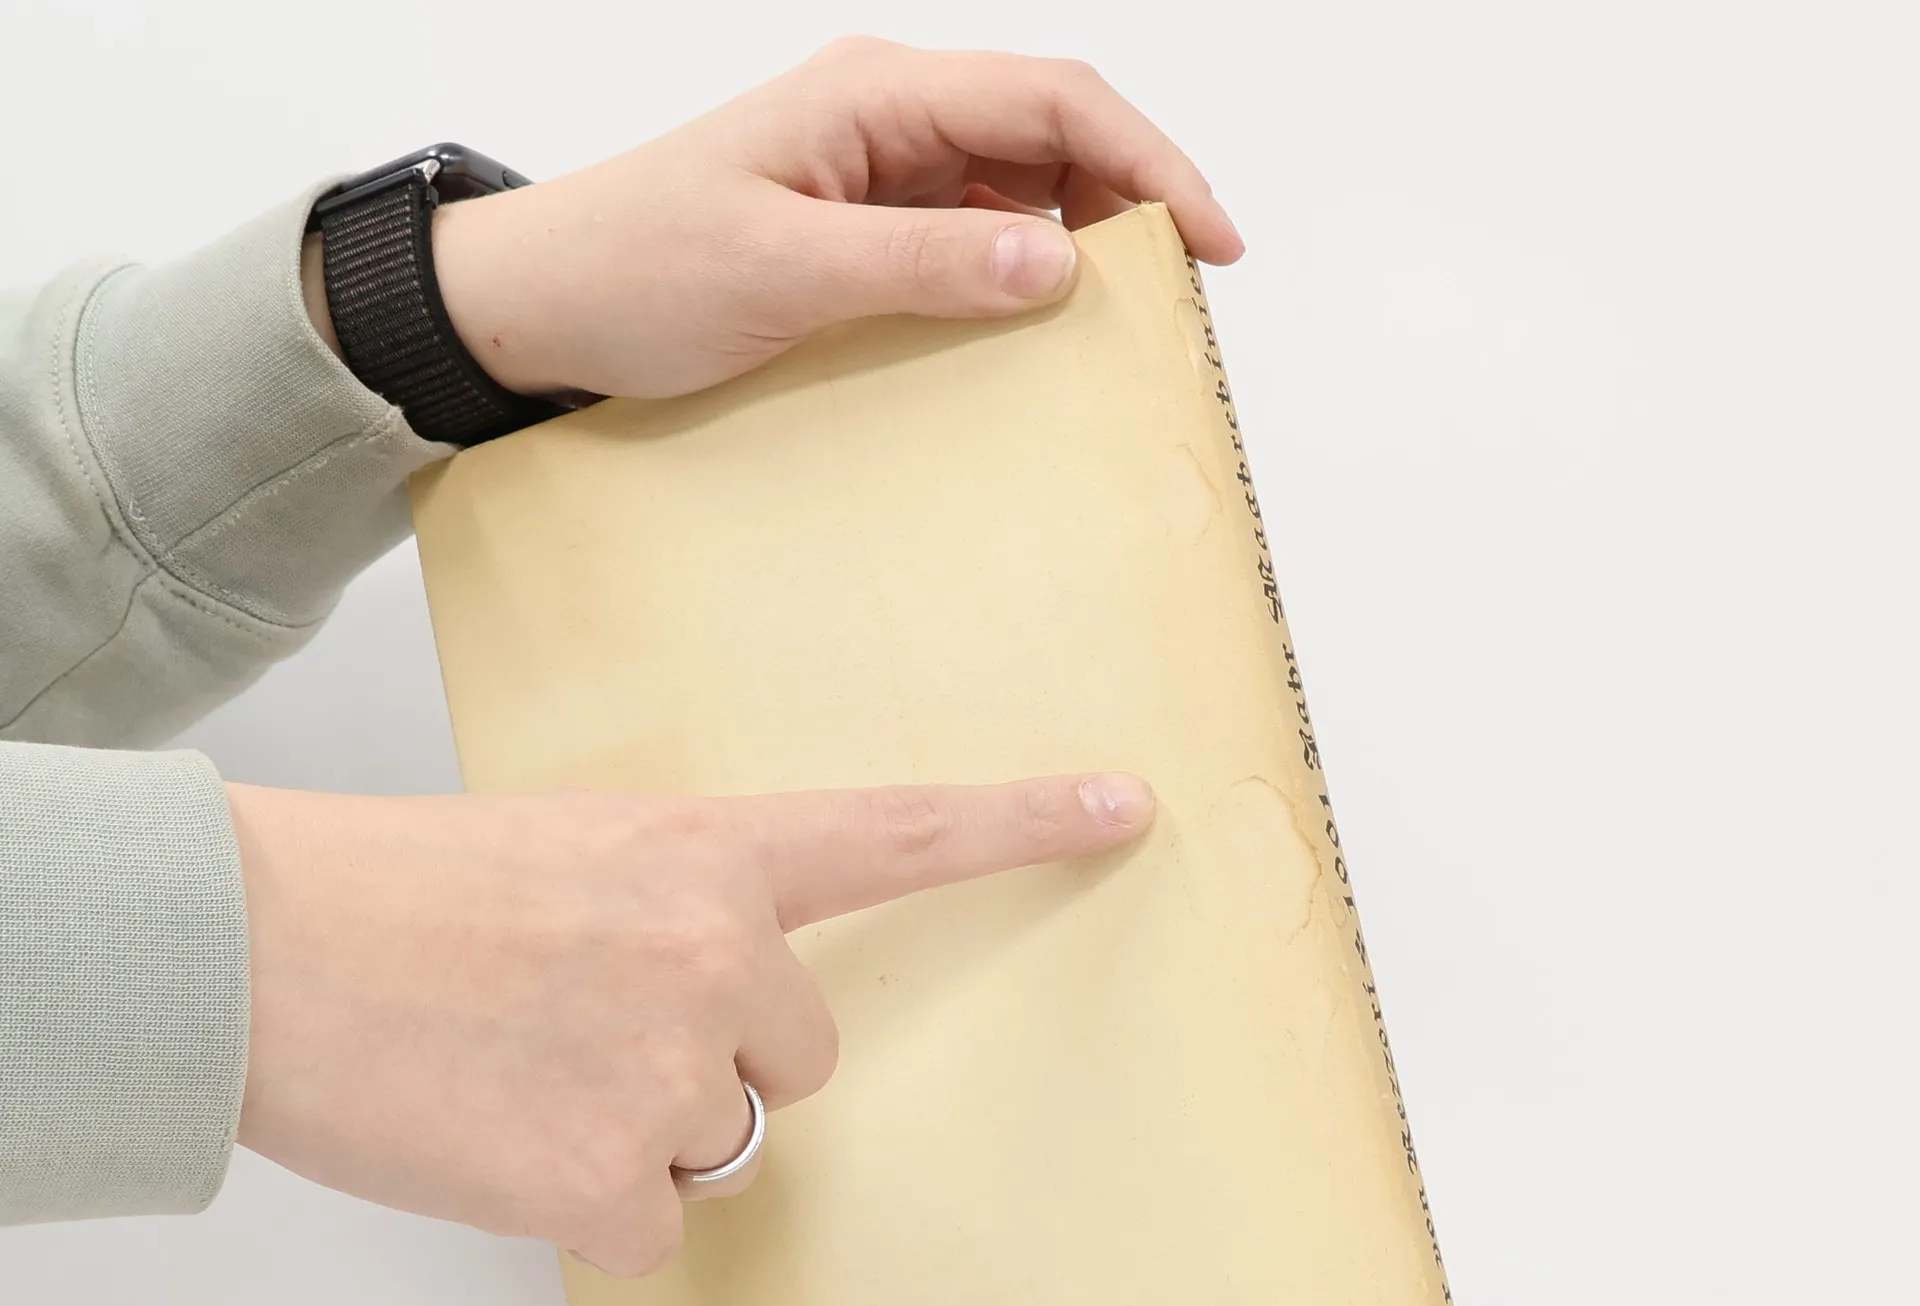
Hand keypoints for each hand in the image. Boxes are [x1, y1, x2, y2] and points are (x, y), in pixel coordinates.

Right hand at [228, 772, 1153, 1275]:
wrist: (257, 952)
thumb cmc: (394, 892)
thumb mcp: (566, 855)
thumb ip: (673, 914)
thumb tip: (712, 1012)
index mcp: (707, 856)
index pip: (894, 835)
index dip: (1019, 824)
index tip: (1123, 809)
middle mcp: (717, 958)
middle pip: (794, 1061)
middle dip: (713, 1064)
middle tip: (581, 1031)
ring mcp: (671, 1074)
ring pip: (712, 1148)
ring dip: (634, 1136)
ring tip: (519, 1077)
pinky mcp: (609, 1184)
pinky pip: (650, 1229)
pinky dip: (586, 1210)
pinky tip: (501, 1146)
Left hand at [419, 38, 1242, 400]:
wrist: (541, 306)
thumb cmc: (636, 269)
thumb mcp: (786, 271)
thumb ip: (925, 261)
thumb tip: (1059, 262)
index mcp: (876, 96)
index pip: (1055, 105)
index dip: (1152, 164)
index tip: (1211, 243)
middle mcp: (887, 119)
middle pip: (1054, 139)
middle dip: (1131, 207)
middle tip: (1176, 302)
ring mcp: (876, 175)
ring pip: (1019, 194)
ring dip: (1079, 249)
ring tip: (1118, 328)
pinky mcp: (861, 232)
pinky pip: (969, 244)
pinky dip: (1017, 283)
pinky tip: (1033, 339)